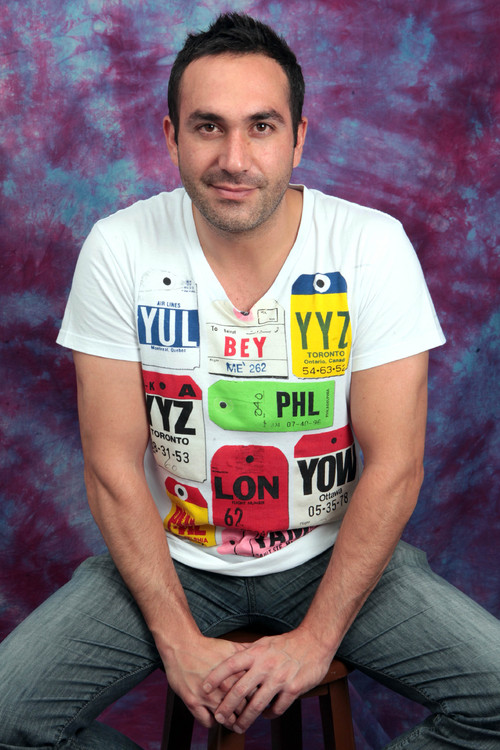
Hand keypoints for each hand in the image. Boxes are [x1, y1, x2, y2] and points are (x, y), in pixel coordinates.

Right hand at [161, 633, 247, 727]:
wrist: (182, 645)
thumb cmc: (206, 647)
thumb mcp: (231, 646)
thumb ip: (248, 652)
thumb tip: (262, 651)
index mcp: (236, 674)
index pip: (254, 695)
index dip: (256, 699)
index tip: (254, 700)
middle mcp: (224, 687)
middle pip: (243, 710)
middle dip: (245, 713)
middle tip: (243, 712)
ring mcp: (209, 697)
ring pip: (227, 720)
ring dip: (230, 720)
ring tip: (230, 716)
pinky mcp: (193, 702)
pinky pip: (208, 723)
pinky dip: (212, 722)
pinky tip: (213, 715)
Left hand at [202, 629, 333, 732]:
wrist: (314, 642)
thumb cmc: (286, 643)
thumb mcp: (264, 643)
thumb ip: (248, 653)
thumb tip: (229, 661)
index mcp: (256, 652)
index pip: (230, 664)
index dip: (216, 676)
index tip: (205, 688)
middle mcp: (266, 665)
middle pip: (240, 689)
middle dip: (226, 706)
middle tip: (218, 717)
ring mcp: (279, 678)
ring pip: (257, 705)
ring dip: (245, 719)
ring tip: (238, 727)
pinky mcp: (293, 689)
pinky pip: (277, 708)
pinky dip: (269, 715)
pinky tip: (265, 715)